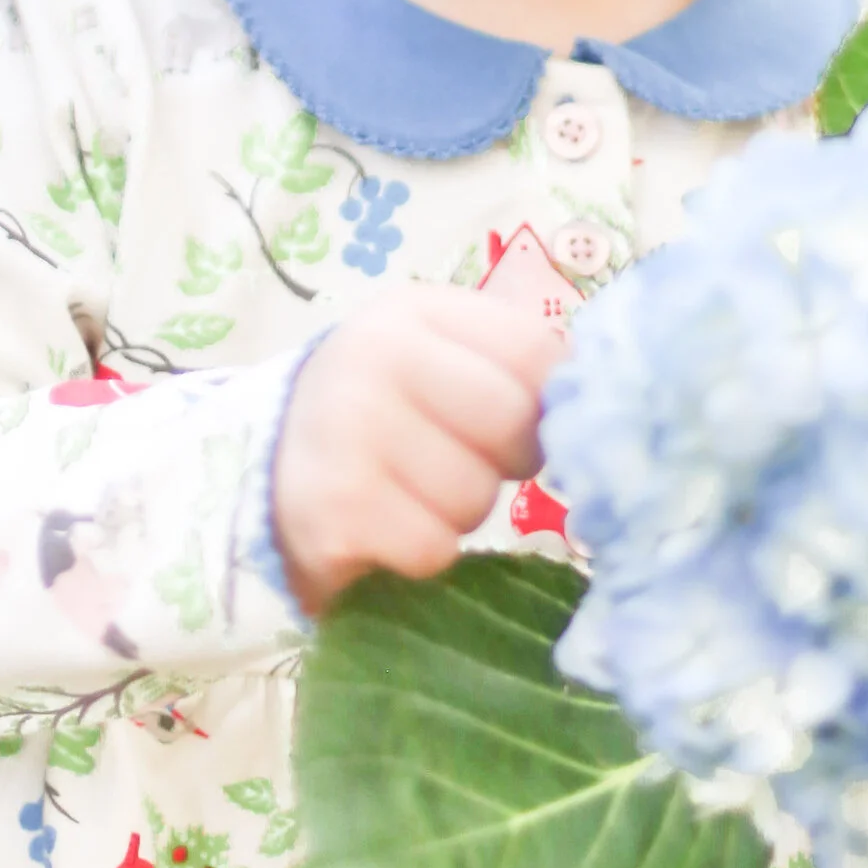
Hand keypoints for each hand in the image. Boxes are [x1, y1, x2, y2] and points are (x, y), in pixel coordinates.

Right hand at [272, 281, 565, 619]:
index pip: (538, 353)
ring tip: (408, 495)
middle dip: (501, 463)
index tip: (515, 427)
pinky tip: (385, 531)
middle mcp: (374, 356)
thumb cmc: (378, 417)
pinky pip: (433, 549)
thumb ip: (509, 367)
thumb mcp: (435, 361)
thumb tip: (603, 406)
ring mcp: (349, 433)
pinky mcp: (336, 512)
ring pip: (475, 496)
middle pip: (513, 424)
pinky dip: (421, 554)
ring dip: (456, 514)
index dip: (545, 406)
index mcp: (413, 312)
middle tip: (456, 465)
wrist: (263, 476)